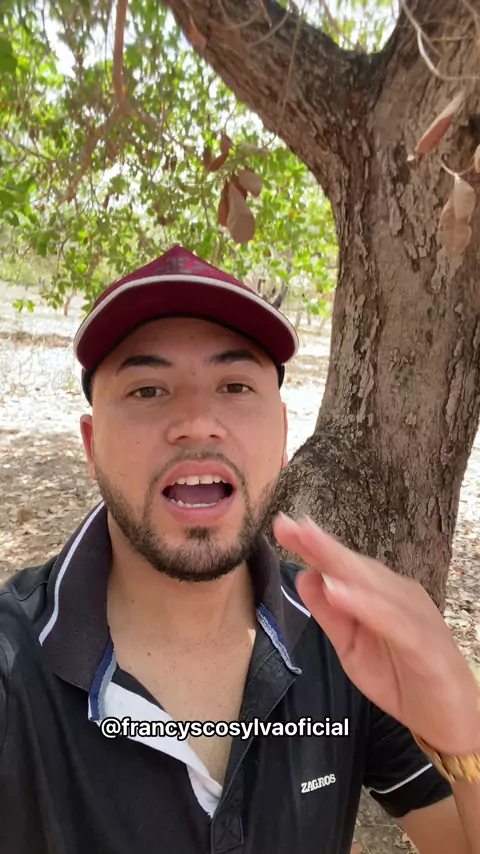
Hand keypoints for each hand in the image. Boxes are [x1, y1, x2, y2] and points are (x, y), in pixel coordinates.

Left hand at [273, 513, 479, 755]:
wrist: (449, 719)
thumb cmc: (401, 677)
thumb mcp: (352, 648)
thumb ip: (330, 614)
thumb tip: (303, 576)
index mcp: (380, 594)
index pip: (342, 566)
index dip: (313, 546)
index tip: (283, 526)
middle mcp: (399, 595)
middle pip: (355, 567)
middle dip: (321, 545)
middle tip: (290, 526)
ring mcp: (414, 616)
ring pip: (374, 585)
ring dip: (340, 564)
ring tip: (310, 544)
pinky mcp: (425, 643)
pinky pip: (393, 621)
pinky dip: (366, 605)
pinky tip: (339, 594)